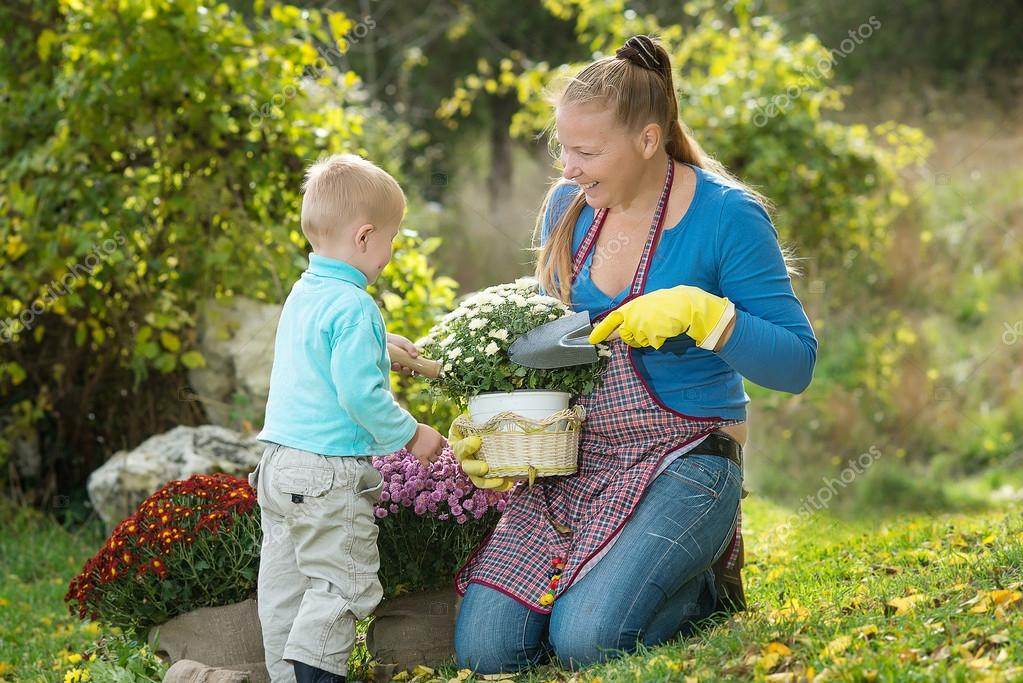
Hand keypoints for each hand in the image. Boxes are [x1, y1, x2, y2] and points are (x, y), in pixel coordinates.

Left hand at [387, 332, 419, 374]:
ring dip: (401, 369)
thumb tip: (415, 356)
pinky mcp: (389, 365)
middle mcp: (404, 361)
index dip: (418, 369)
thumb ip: (411, 347)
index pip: (416, 365)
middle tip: (406, 368)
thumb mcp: (404, 342)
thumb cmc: (394, 340)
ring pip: (401, 370)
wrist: (381, 340)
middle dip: (408, 371)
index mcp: (410, 356)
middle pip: (409, 370)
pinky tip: (394, 363)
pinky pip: (393, 369)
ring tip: (398, 364)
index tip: (417, 371)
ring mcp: (397, 364)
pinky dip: (394, 367)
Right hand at [406, 423, 444, 465]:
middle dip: (434, 452)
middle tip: (426, 450)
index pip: (443, 445)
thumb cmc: (415, 429)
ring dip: (430, 458)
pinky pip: (427, 465)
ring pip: (434, 460)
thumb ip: (432, 437)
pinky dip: (425, 464)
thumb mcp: (428, 430)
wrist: (408, 431)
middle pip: (439, 453)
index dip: (438, 446)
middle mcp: (436, 445)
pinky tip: (421, 460)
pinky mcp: (422, 457)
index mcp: (438, 437)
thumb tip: (431, 443)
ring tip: (423, 455)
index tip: (432, 445)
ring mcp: (430, 452)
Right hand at [448, 416, 514, 490]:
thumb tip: (475, 414)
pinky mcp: (486, 476)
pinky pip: (492, 484)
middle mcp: (465, 458)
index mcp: (458, 442)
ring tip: (500, 480)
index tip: (477, 440)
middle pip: (467, 467)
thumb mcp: (472, 418)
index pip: (459, 446)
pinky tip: (508, 483)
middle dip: (475, 468)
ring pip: (478, 480)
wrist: (487, 431)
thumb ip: (473, 418)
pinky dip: (500, 485)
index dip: (466, 445)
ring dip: (488, 482)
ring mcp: (474, 469)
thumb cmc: (478, 422)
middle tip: (484, 467)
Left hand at [588, 285, 735, 349]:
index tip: (591, 340)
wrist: (685, 305)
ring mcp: (641, 326)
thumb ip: (632, 315)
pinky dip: (657, 340)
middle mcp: (633, 316)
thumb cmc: (666, 304)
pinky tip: (664, 329)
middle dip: (633, 336)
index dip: (601, 331)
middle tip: (650, 326)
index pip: (611, 319)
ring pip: (638, 342)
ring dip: (647, 338)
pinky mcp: (651, 334)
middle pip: (625, 336)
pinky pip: (650, 343)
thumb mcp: (646, 305)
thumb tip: (619, 330)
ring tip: (658, 325)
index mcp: (631, 307)